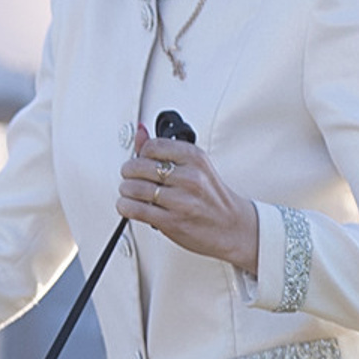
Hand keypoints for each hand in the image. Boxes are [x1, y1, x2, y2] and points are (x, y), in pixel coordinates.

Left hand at [116, 123, 259, 270]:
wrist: (232, 227)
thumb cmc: (212, 197)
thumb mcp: (196, 166)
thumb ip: (165, 150)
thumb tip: (140, 132)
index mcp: (194, 158)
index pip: (152, 146)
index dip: (139, 154)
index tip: (139, 160)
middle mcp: (189, 177)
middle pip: (139, 167)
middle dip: (128, 172)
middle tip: (130, 177)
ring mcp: (181, 200)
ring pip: (134, 188)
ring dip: (125, 190)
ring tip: (130, 192)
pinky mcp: (172, 221)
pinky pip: (136, 210)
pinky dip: (126, 207)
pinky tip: (129, 205)